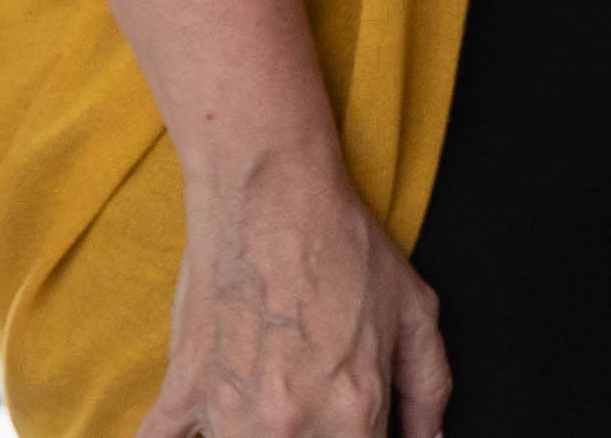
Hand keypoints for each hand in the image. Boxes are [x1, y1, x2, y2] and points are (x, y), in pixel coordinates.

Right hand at [148, 143, 442, 437]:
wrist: (270, 197)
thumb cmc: (340, 246)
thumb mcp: (416, 312)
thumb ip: (428, 387)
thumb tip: (429, 437)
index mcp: (352, 412)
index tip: (361, 427)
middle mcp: (288, 426)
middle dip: (316, 436)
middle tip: (317, 400)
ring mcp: (227, 414)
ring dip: (257, 434)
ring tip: (279, 400)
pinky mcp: (181, 394)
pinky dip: (188, 436)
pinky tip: (211, 421)